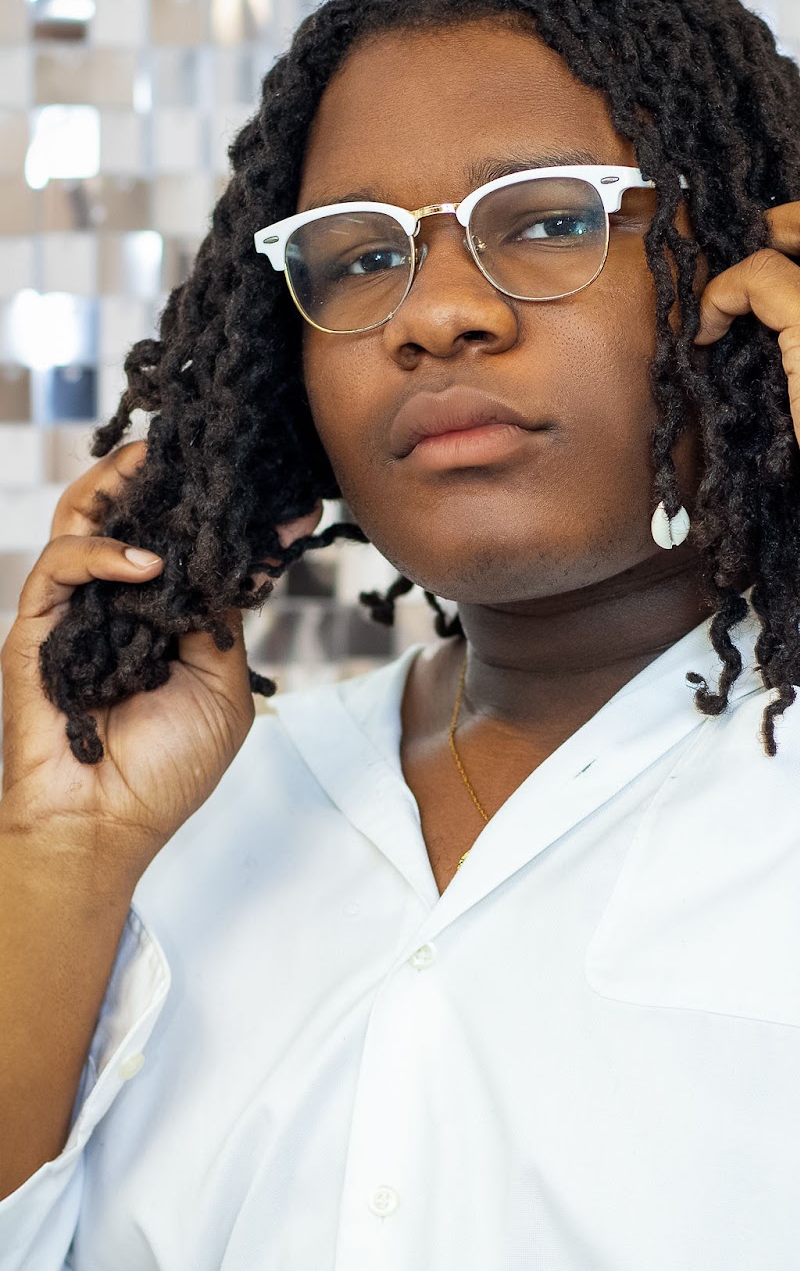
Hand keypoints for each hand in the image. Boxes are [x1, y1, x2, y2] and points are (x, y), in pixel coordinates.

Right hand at [0, 440, 322, 866]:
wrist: (106, 824)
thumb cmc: (168, 768)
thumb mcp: (222, 686)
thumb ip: (226, 620)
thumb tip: (258, 559)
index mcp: (164, 613)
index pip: (192, 546)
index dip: (233, 520)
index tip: (291, 504)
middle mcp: (118, 601)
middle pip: (133, 514)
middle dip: (167, 477)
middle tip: (207, 446)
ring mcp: (75, 609)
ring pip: (85, 520)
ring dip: (121, 486)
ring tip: (160, 464)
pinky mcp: (36, 626)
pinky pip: (58, 565)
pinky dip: (101, 553)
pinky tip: (145, 563)